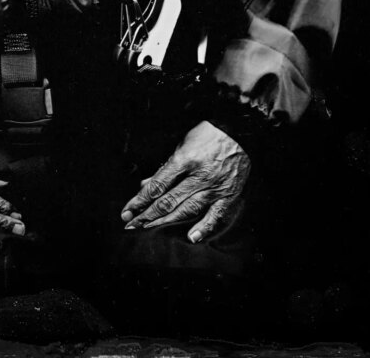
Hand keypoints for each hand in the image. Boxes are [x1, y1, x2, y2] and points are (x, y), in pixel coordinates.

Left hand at [120, 120, 250, 242]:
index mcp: (185, 159)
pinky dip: (204, 228)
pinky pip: (216, 216)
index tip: (127, 210)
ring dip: (165, 222)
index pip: (158, 186)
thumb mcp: (183, 145)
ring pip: (187, 210)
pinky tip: (192, 238)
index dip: (140, 200)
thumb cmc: (208, 135)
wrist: (241, 132)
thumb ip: (166, 168)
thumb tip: (145, 185)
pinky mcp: (229, 195)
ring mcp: (215, 187)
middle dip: (147, 214)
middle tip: (131, 224)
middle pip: (168, 201)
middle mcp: (199, 176)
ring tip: (148, 229)